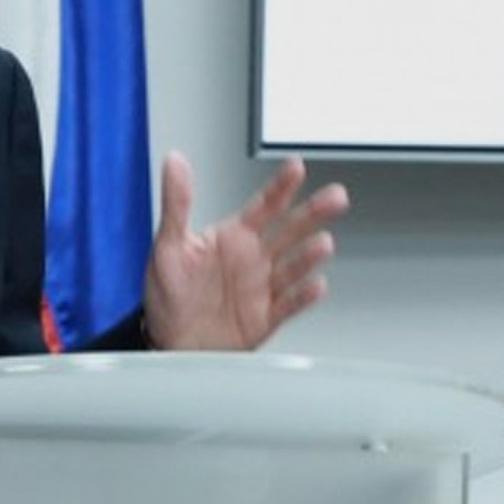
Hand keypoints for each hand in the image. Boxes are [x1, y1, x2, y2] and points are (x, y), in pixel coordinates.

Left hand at [141, 153, 347, 350]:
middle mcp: (253, 259)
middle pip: (290, 230)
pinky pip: (288, 305)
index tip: (297, 166)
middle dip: (313, 213)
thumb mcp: (168, 243)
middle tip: (335, 197)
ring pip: (293, 266)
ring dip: (309, 255)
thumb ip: (176, 203)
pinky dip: (302, 297)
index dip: (281, 186)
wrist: (169, 341)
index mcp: (233, 237)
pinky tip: (316, 285)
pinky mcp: (264, 317)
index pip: (264, 206)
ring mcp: (262, 288)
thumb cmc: (169, 293)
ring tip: (323, 243)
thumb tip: (174, 162)